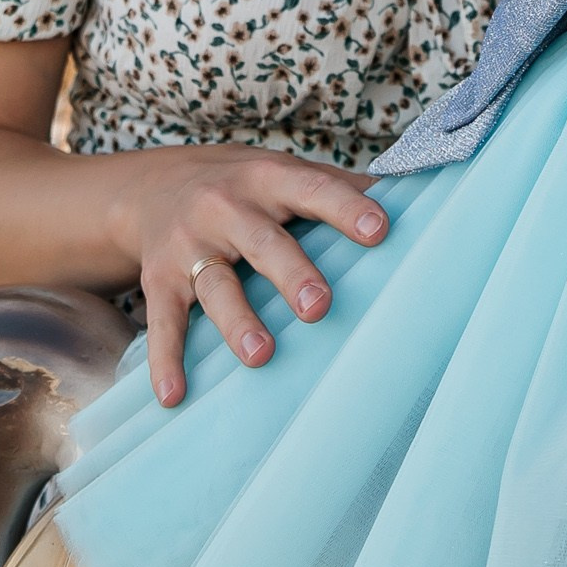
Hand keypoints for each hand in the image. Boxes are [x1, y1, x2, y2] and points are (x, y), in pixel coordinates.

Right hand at [111, 144, 388, 405]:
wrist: (150, 188)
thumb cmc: (243, 186)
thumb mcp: (284, 172)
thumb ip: (339, 188)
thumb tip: (416, 198)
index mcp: (269, 178)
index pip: (313, 188)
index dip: (345, 208)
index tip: (380, 230)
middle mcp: (226, 207)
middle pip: (262, 241)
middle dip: (291, 273)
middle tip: (320, 306)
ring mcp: (189, 245)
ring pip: (216, 283)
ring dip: (237, 321)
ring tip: (262, 355)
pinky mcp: (158, 278)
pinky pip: (163, 321)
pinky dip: (167, 359)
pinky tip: (174, 394)